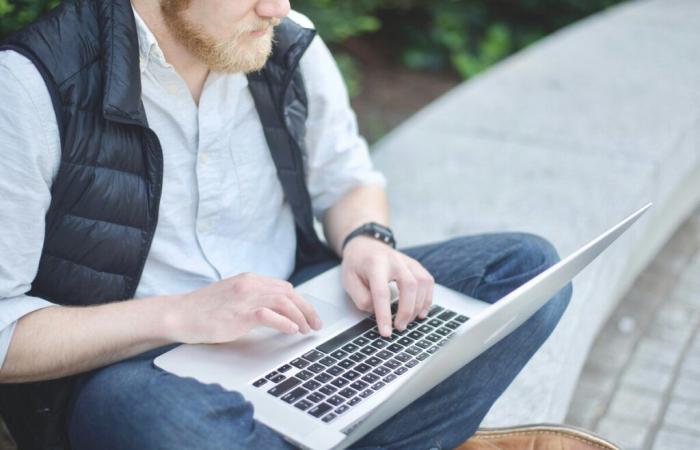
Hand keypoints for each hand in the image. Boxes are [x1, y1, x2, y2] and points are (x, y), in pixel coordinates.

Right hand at [166, 273, 322, 343]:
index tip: (309, 315)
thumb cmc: (204, 310)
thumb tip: (277, 310)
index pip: (285, 288)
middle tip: (316, 325)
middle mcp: (250, 285)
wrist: (179, 314)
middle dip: (307, 310)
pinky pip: (268, 315)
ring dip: (300, 317)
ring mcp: (245, 298)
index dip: (301, 302)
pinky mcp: (239, 314)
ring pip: (283, 302)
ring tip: (306, 330)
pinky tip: (292, 330)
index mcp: (250, 279)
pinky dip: (284, 322)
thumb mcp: (233, 296)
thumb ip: (253, 298)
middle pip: (289, 294)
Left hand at [341, 236, 434, 336]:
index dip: (384, 314)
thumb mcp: (348, 281)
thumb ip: (362, 298)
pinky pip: (428, 281)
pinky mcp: (415, 265)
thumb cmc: (356, 264)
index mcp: (375, 264)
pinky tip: (421, 311)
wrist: (365, 245)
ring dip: (418, 306)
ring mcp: (407, 261)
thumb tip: (377, 311)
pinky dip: (427, 298)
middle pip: (409, 285)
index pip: (382, 292)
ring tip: (408, 321)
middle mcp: (394, 260)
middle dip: (406, 311)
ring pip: (422, 283)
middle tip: (399, 328)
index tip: (386, 332)